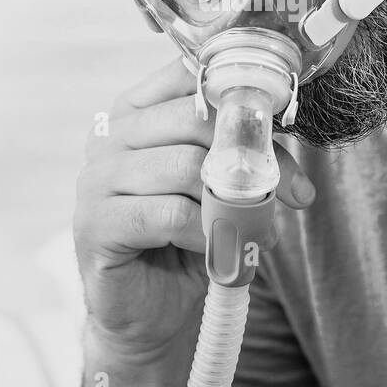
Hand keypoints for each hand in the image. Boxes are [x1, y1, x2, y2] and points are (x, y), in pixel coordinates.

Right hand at [73, 55, 315, 362]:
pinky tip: (214, 248)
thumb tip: (282, 129)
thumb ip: (235, 145)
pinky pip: (168, 214)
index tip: (285, 128)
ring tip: (253, 227)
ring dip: (232, 200)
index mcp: (135, 110)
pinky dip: (205, 232)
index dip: (245, 98)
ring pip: (184, 166)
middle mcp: (109, 136)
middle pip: (194, 118)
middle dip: (253, 155)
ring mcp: (95, 179)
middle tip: (292, 191)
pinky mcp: (95, 225)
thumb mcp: (214, 180)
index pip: (190, 75)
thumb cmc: (185, 237)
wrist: (149, 312)